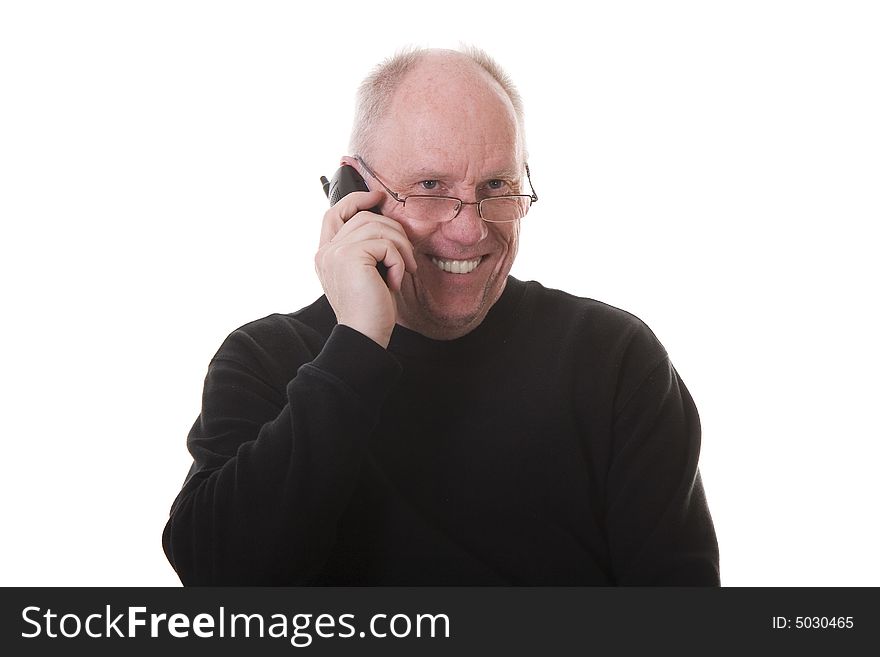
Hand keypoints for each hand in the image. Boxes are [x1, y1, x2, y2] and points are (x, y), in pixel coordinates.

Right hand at [315, 190, 417, 347]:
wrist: (365, 335)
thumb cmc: (371, 309)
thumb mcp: (368, 273)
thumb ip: (367, 247)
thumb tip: (387, 220)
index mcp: (326, 254)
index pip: (335, 213)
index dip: (357, 199)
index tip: (378, 197)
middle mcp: (325, 251)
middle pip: (365, 217)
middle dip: (394, 232)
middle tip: (408, 257)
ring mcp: (335, 253)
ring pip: (378, 227)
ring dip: (401, 248)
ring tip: (405, 270)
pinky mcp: (350, 257)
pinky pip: (385, 244)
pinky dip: (398, 262)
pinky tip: (395, 282)